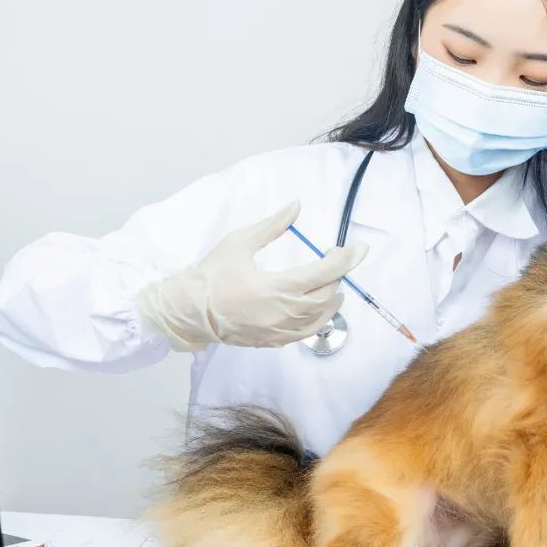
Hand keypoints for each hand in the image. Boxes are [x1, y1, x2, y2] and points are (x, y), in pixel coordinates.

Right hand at [137, 200, 368, 349]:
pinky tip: (318, 306)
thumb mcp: (240, 242)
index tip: (358, 248)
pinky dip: (320, 317)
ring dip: (333, 297)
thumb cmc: (212, 276)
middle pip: (328, 295)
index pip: (324, 273)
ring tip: (333, 282)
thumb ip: (272, 225)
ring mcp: (280, 330)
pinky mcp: (274, 340)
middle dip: (339, 274)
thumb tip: (296, 206)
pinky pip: (308, 332)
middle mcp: (283, 312)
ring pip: (322, 317)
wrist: (188, 312)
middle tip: (338, 257)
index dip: (346, 259)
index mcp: (276, 287)